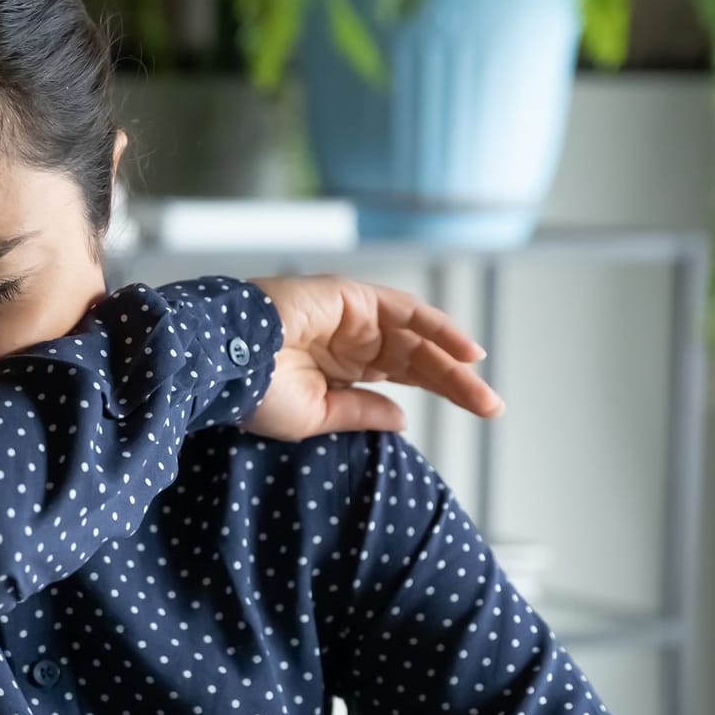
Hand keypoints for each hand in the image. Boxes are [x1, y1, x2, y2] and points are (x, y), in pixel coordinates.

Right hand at [245, 274, 502, 441]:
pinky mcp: (350, 296)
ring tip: (482, 386)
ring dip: (451, 360)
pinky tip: (465, 350)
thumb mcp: (316, 415)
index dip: (439, 391)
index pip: (399, 377)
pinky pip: (404, 311)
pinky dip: (436, 327)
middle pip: (414, 359)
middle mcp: (348, 339)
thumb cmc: (253, 393)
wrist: (223, 362)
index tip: (477, 410)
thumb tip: (402, 418)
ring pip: (414, 337)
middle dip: (453, 382)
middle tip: (491, 407)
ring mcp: (350, 316)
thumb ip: (361, 412)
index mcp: (337, 368)